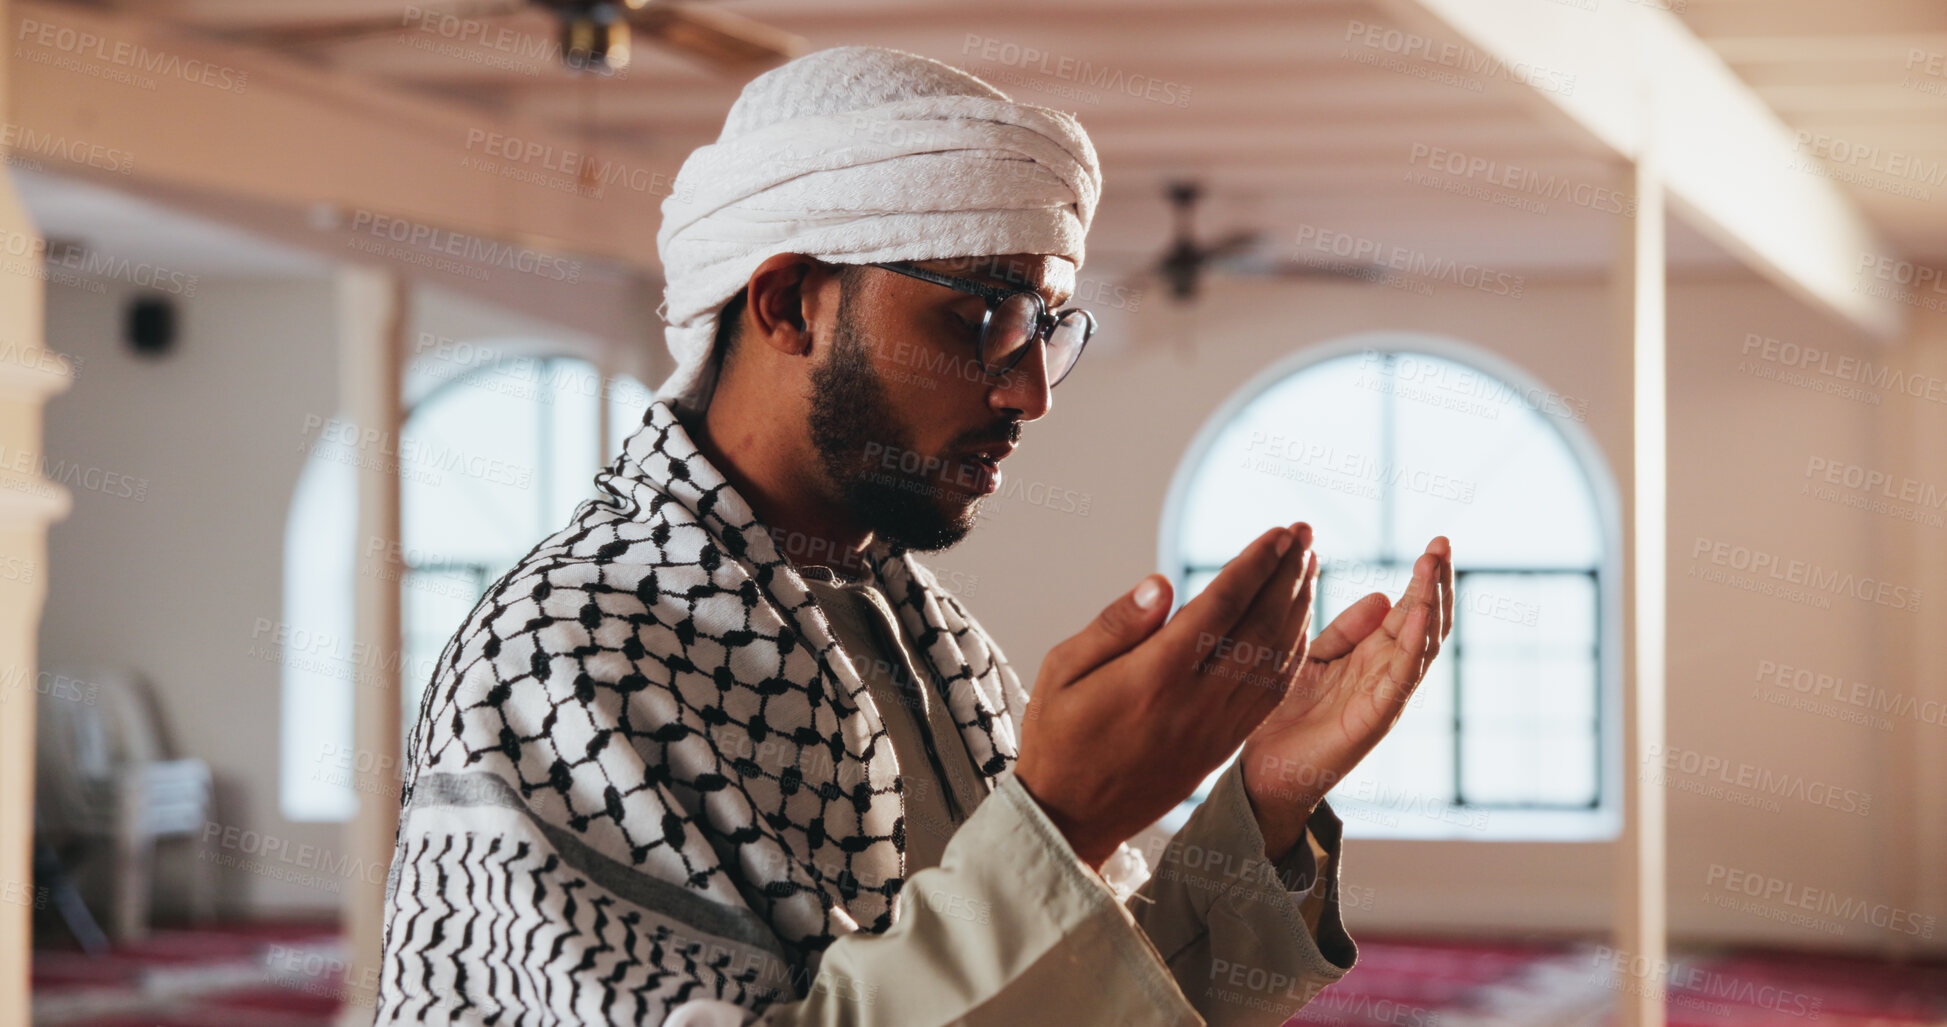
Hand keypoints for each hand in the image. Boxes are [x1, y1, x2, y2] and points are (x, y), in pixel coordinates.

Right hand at [1015, 523, 1317, 868]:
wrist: (1072, 817)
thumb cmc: (1057, 736)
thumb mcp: (1061, 671)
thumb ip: (1114, 626)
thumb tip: (1163, 584)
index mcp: (1153, 676)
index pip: (1219, 607)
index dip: (1254, 566)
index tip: (1278, 534)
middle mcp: (1195, 702)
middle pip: (1259, 627)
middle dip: (1287, 576)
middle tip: (1305, 534)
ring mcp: (1215, 728)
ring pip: (1275, 661)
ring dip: (1298, 609)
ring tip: (1310, 567)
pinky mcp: (1223, 746)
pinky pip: (1271, 695)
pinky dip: (1292, 654)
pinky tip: (1297, 625)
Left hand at [1239, 537, 1453, 861]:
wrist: (1263, 770)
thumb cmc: (1288, 714)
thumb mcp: (1315, 657)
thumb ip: (1345, 629)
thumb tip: (1383, 594)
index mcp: (1373, 656)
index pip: (1410, 609)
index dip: (1424, 578)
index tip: (1436, 542)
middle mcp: (1387, 674)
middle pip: (1425, 622)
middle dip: (1436, 582)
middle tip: (1442, 542)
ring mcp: (1385, 696)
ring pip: (1422, 644)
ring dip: (1430, 602)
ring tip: (1433, 564)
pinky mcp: (1375, 718)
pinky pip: (1402, 677)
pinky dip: (1415, 644)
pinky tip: (1420, 613)